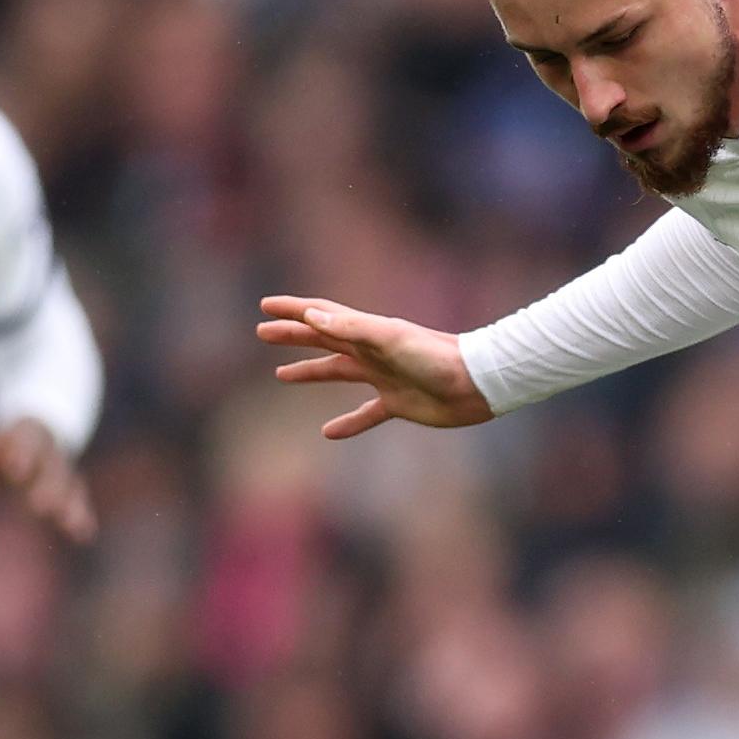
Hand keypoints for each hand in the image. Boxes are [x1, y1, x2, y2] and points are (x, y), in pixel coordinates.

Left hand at [0, 416, 95, 540]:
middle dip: (48, 485)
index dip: (22, 453)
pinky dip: (81, 517)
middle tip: (41, 506)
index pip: (27, 438)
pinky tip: (83, 534)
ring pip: (70, 485)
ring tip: (69, 525)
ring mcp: (64, 471)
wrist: (35, 442)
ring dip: (69, 504)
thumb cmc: (1, 450)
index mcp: (26, 433)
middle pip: (52, 466)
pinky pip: (79, 502)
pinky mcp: (72, 491)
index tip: (15, 470)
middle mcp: (50, 451)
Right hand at [257, 296, 491, 436]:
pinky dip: (347, 423)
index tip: (265, 306)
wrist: (475, 384)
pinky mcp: (398, 404)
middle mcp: (372, 351)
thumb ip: (352, 327)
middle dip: (293, 336)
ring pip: (338, 372)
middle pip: (324, 339)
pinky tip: (328, 432)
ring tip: (282, 376)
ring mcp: (384, 377)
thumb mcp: (390, 338)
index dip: (293, 310)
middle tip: (262, 333)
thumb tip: (312, 317)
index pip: (322, 315)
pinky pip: (366, 414)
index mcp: (367, 331)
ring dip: (311, 372)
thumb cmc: (436, 357)